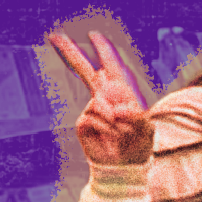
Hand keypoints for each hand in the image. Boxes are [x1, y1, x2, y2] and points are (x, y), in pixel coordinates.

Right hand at [50, 31, 151, 165]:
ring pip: (99, 102)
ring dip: (115, 119)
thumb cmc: (139, 144)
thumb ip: (138, 117)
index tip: (94, 35)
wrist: (125, 166)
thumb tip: (118, 109)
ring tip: (123, 132)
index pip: (112, 68)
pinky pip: (94, 117)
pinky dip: (107, 127)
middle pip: (84, 70)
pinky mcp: (83, 123)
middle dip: (70, 52)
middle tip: (54, 35)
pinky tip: (112, 136)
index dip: (104, 51)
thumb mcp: (147, 130)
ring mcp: (91, 109)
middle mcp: (103, 97)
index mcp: (121, 94)